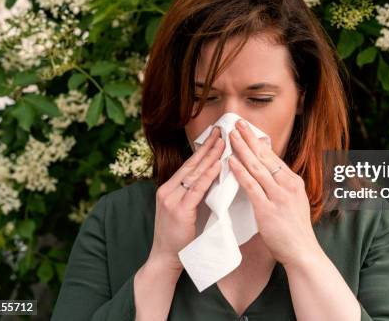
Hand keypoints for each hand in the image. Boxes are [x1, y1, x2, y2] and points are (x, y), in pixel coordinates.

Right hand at [148, 126, 224, 270]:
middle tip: (221, 130)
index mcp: (169, 188)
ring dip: (210, 156)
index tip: (215, 136)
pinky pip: (197, 189)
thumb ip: (194, 195)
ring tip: (223, 142)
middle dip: (207, 146)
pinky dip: (208, 175)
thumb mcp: (185, 210)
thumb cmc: (179, 237)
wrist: (166, 258)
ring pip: (195, 173)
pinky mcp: (179, 209)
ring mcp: (172, 199)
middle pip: (192, 163)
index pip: (189, 164)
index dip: (202, 149)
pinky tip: (218, 164)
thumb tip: (214, 179)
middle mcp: (168, 190)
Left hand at [228, 119, 323, 267]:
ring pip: (257, 168)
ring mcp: (278, 197)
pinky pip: (251, 186)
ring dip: (242, 150)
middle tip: (237, 123)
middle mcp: (288, 185)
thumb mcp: (294, 202)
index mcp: (294, 182)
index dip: (258, 143)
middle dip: (249, 138)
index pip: (273, 157)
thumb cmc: (295, 230)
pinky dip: (240, 172)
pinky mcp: (267, 210)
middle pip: (265, 157)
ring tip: (231, 136)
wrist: (302, 252)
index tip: (247, 131)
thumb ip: (281, 188)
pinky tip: (231, 161)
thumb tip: (268, 174)